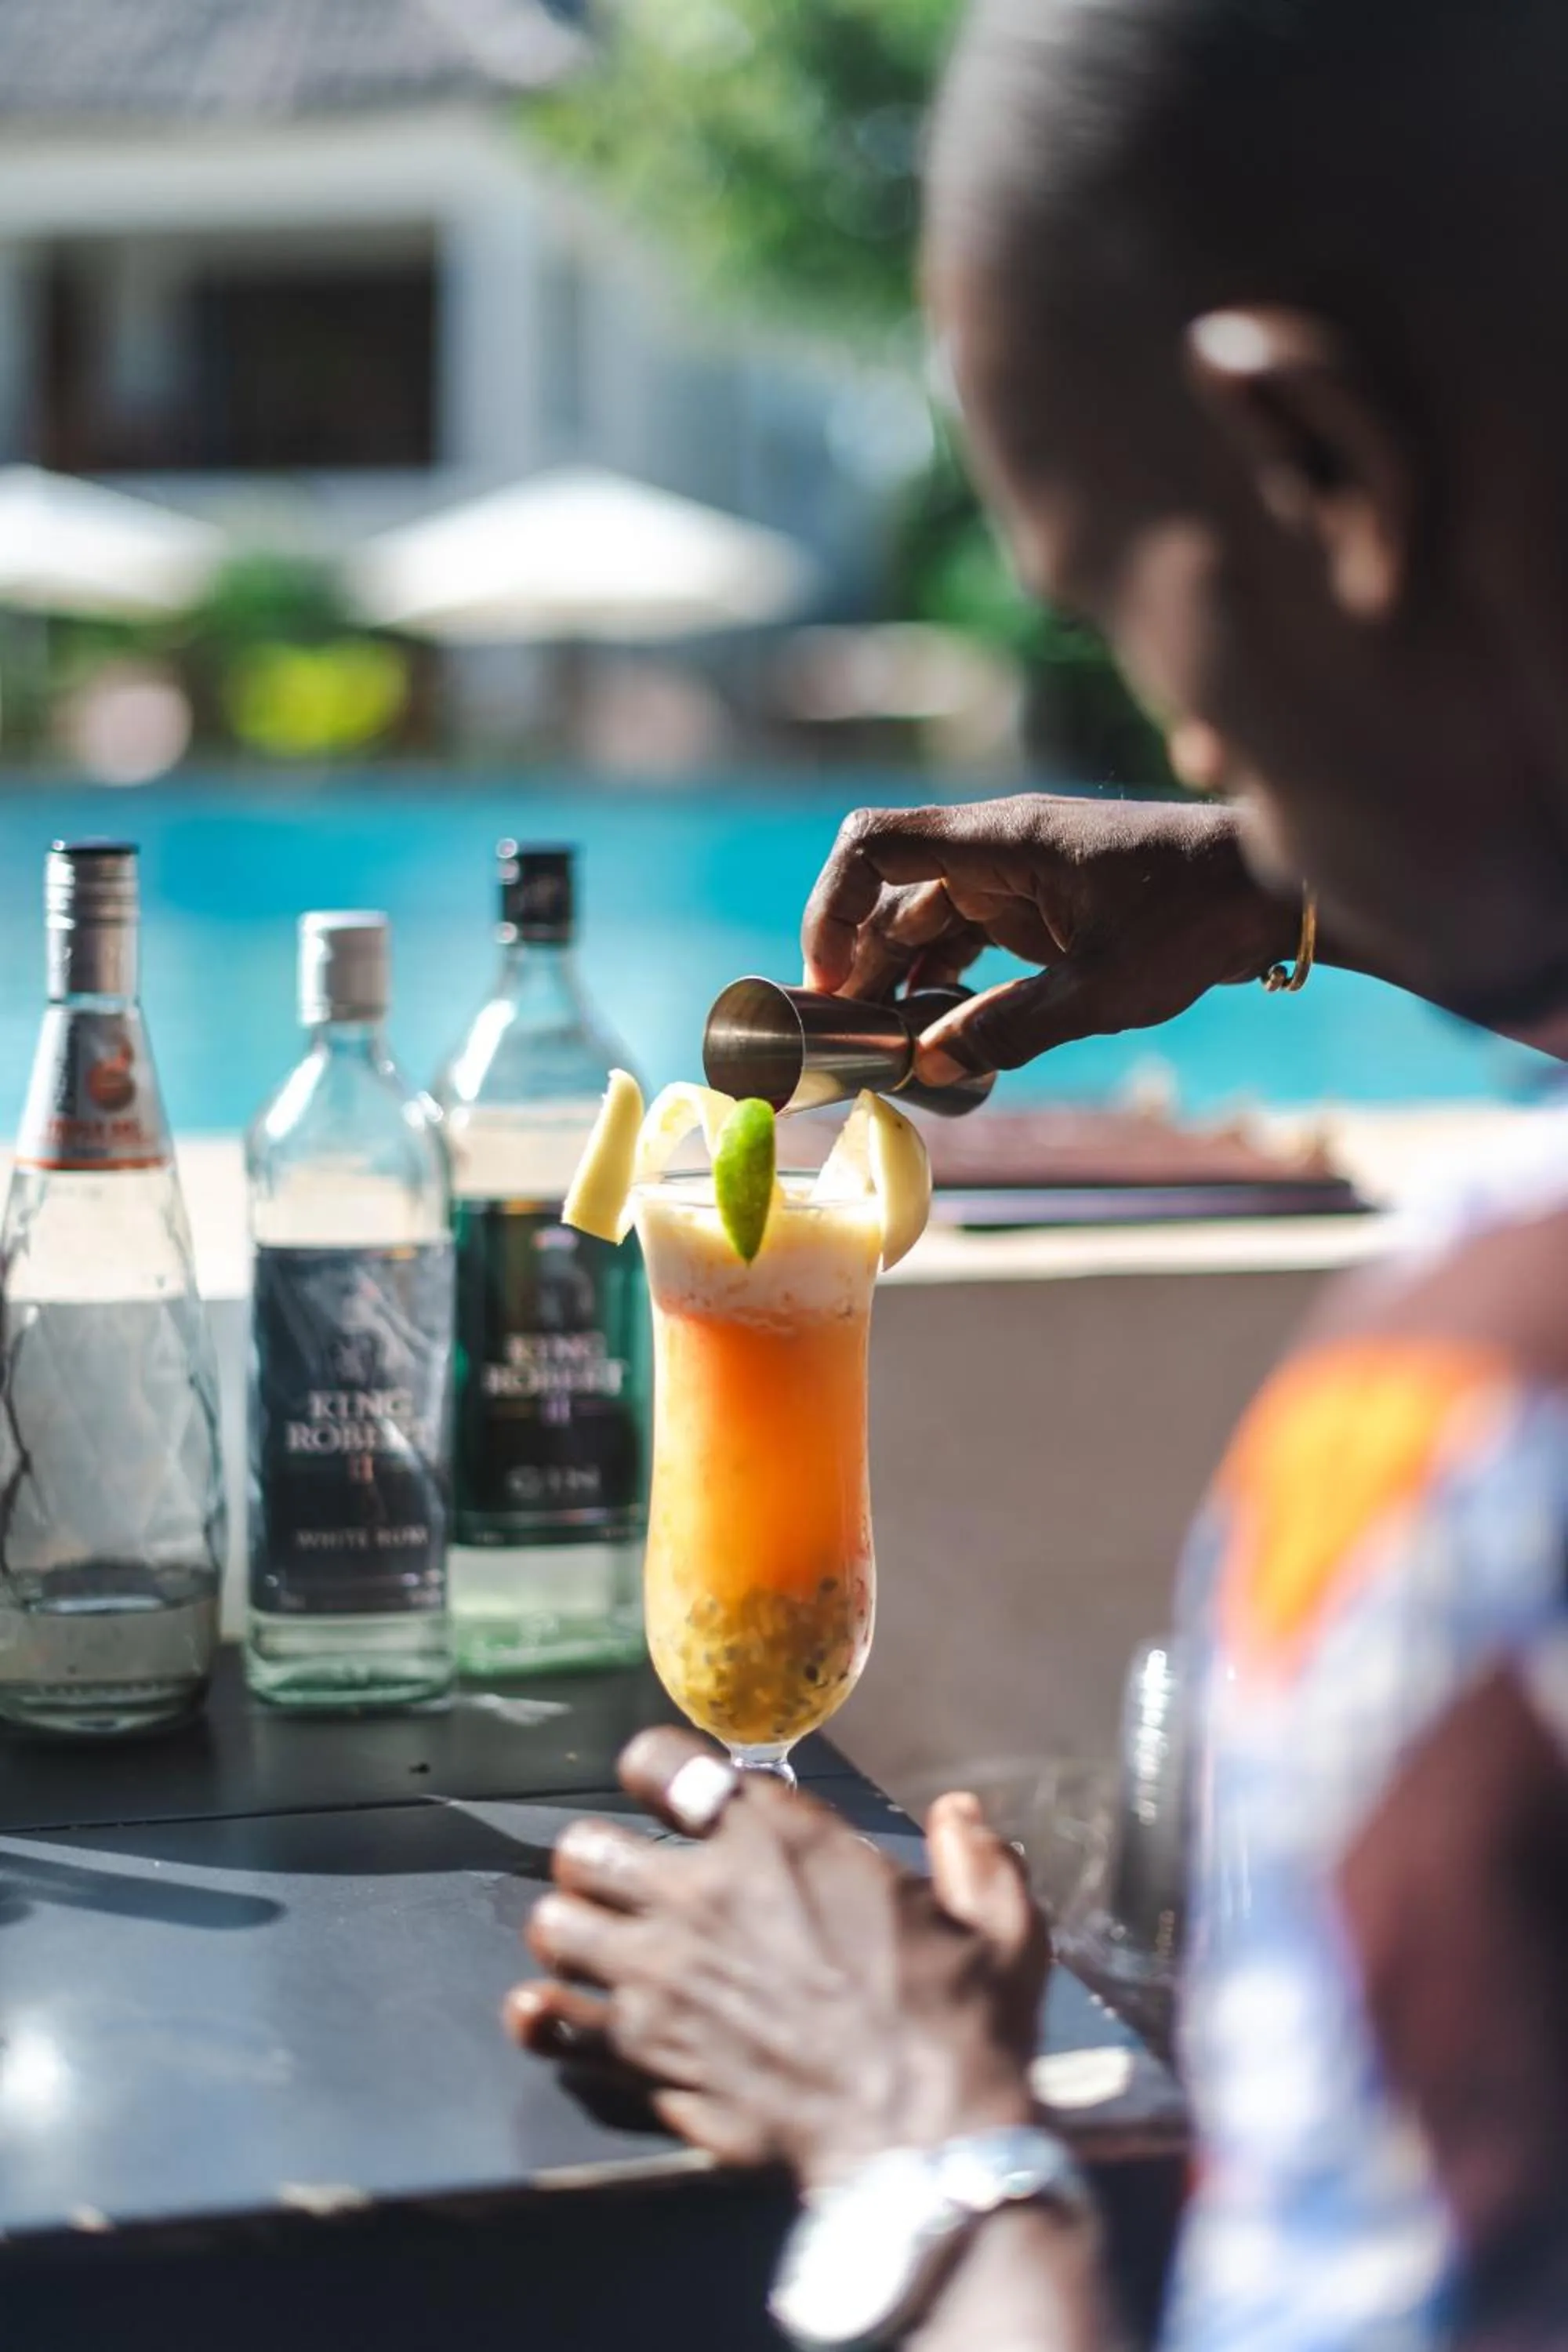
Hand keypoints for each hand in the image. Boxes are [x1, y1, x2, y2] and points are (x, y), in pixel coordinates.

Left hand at [506, 1729, 1048, 2191]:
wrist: (922, 2141)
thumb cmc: (960, 2025)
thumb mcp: (998, 1924)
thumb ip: (975, 1858)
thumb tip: (961, 1815)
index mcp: (776, 1840)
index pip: (661, 1761)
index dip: (657, 1770)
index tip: (672, 1793)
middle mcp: (698, 1896)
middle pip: (584, 1848)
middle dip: (599, 1862)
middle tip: (631, 1887)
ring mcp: (656, 1983)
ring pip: (553, 1929)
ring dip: (572, 1937)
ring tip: (600, 1954)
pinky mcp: (640, 2061)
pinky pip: (550, 2026)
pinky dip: (545, 2021)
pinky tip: (556, 2018)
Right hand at [803, 792, 1299, 1083]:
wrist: (1272, 896)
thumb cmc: (1196, 920)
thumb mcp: (1102, 989)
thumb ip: (1009, 1029)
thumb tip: (926, 1067)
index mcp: (1003, 842)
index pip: (875, 845)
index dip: (833, 906)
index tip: (829, 981)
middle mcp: (997, 850)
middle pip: (889, 893)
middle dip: (859, 962)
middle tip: (852, 1038)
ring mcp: (1016, 878)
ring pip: (923, 921)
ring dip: (898, 978)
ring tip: (888, 1046)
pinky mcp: (1038, 908)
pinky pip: (964, 938)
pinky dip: (941, 981)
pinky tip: (936, 1032)